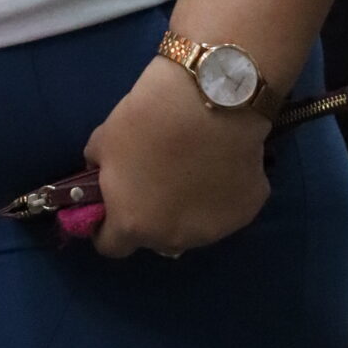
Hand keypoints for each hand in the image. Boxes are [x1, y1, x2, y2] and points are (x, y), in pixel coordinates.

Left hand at [83, 56, 270, 258]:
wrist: (210, 101)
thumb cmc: (148, 120)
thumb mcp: (104, 141)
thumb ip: (100, 170)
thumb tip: (102, 176)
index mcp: (133, 224)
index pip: (112, 246)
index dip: (106, 228)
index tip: (110, 208)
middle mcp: (173, 238)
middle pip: (155, 237)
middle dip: (150, 215)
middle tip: (154, 179)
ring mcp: (215, 230)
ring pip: (193, 227)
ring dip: (186, 208)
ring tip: (190, 168)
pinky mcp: (247, 212)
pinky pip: (226, 208)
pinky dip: (219, 193)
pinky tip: (219, 162)